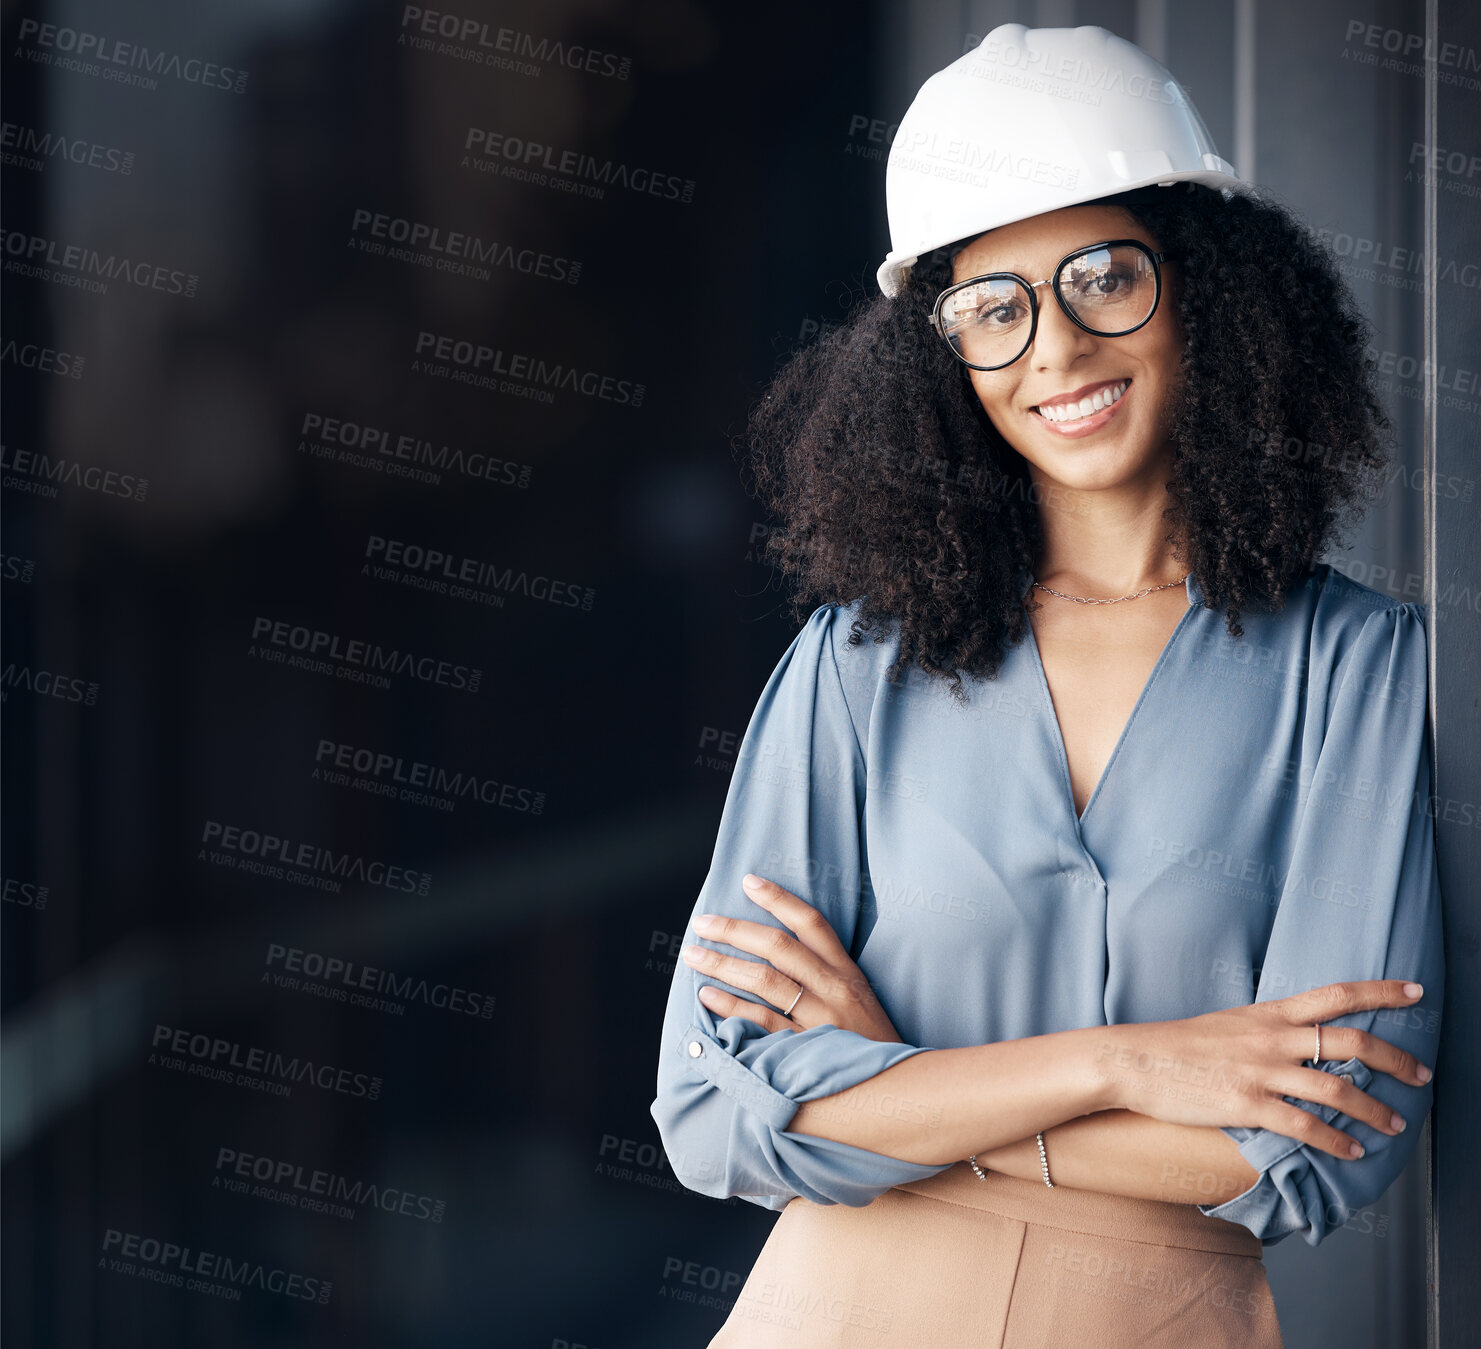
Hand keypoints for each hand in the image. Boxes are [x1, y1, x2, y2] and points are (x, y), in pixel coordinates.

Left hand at [681, 874, 902, 1041]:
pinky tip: (707, 995)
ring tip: (693, 955)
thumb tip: (776, 951)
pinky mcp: (805, 1050)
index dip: (779, 899)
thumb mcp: (859, 999)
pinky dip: (731, 1006)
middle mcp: (833, 989)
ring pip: (764, 980)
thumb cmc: (870, 1043)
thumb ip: (825, 975)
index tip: (749, 882)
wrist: (896, 1089)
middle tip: (702, 923)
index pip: (811, 923)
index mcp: (846, 972)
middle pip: (778, 946)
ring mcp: (819, 1019)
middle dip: (734, 930)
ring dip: (723, 964)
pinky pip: (761, 1022)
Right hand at [1097, 980, 1434, 1159]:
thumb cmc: (1178, 1045)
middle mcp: (1271, 1038)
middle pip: (1351, 1041)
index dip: (1381, 992)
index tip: (1416, 992)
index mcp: (1269, 1013)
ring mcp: (1260, 1072)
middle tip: (1422, 1075)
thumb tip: (1303, 1042)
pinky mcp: (1245, 1105)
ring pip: (1336, 1089)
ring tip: (1395, 1126)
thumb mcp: (1229, 1024)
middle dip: (1396, 1061)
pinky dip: (1336, 1142)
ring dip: (1374, 1111)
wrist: (1134, 1060)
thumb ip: (1268, 1030)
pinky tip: (1352, 1151)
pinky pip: (1304, 1126)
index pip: (1336, 994)